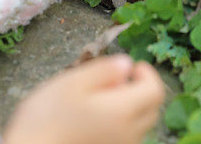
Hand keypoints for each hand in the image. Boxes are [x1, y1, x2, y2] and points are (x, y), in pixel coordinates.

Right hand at [2, 54, 164, 143]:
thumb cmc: (46, 116)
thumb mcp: (72, 81)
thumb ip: (104, 70)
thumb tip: (126, 64)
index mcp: (122, 111)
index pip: (155, 91)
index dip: (148, 74)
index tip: (132, 66)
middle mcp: (128, 134)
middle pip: (152, 109)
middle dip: (141, 89)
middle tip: (116, 80)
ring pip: (140, 124)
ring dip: (131, 106)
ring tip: (100, 99)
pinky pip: (126, 136)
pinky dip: (120, 122)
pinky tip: (94, 117)